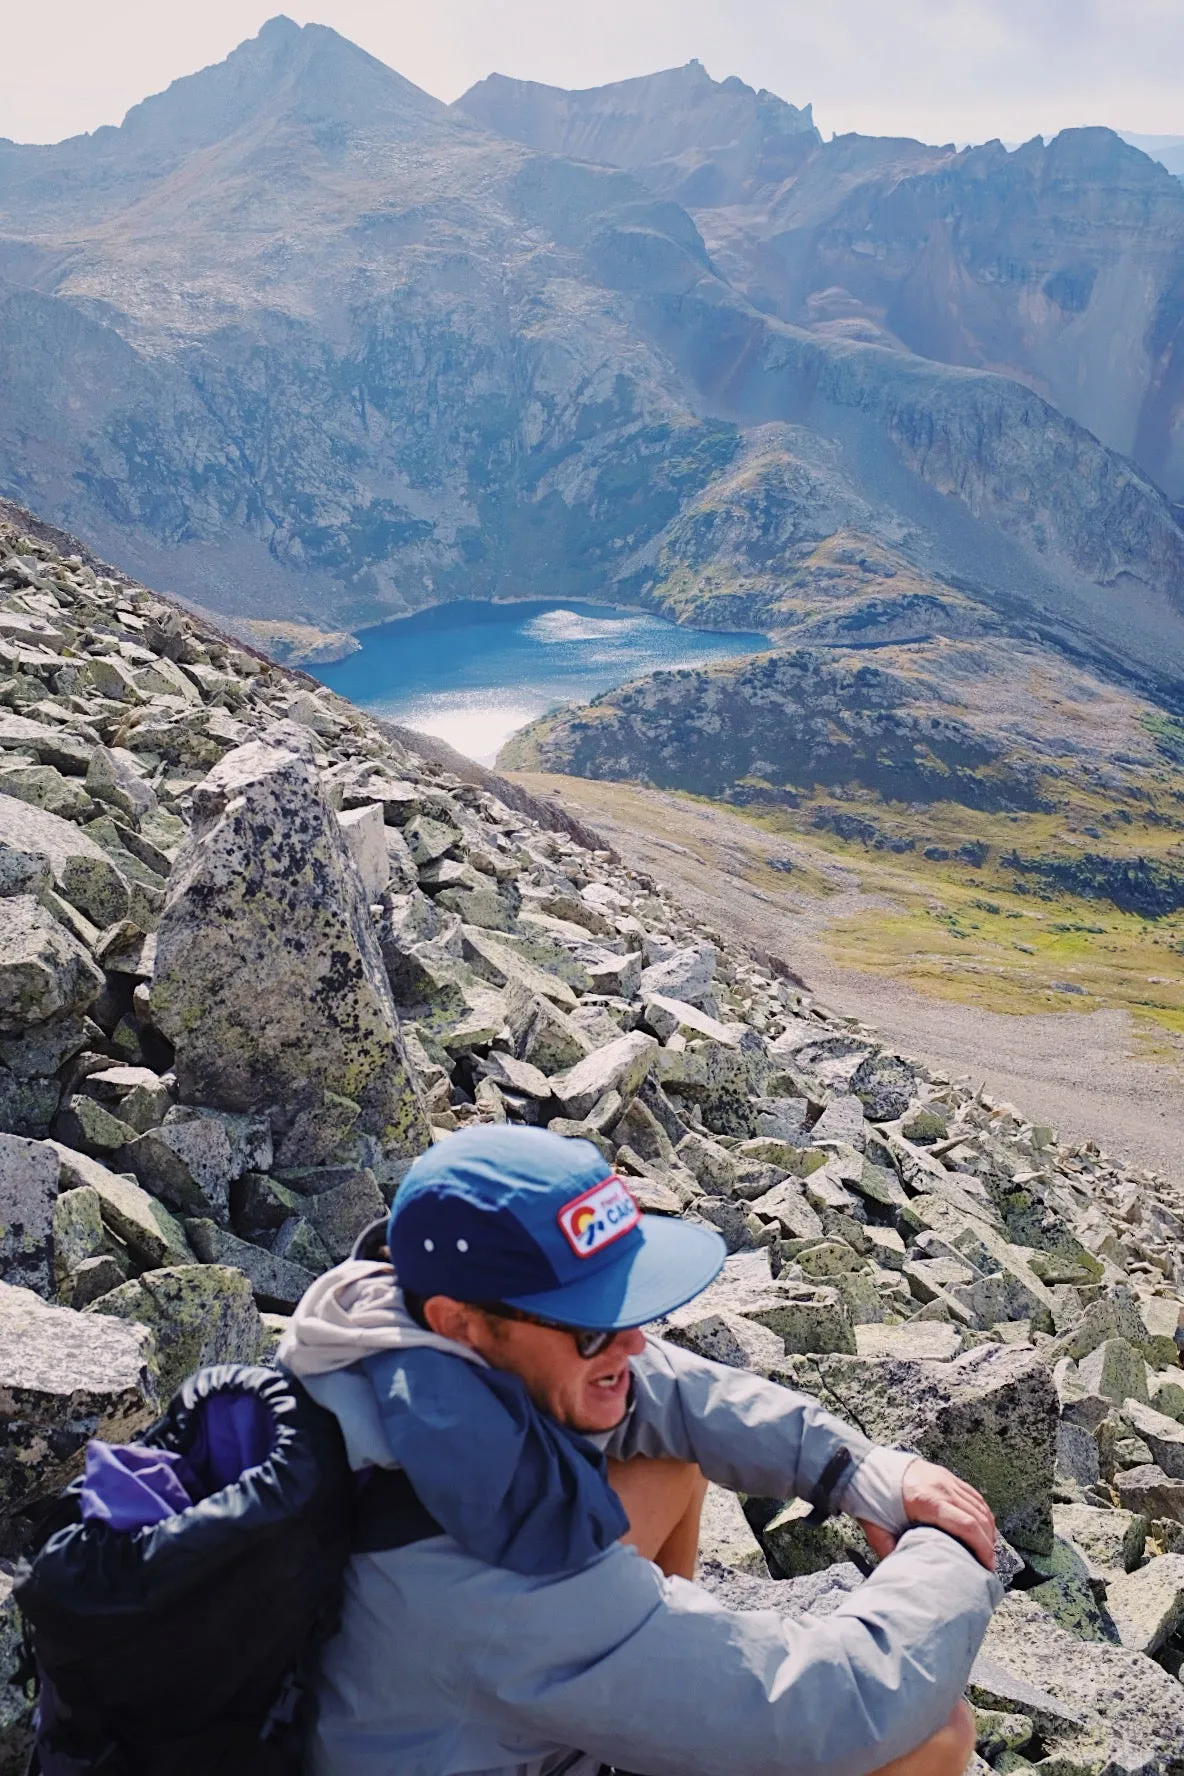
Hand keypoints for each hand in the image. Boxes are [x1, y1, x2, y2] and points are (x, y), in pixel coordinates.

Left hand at [857, 1458, 995, 1570]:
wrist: (864, 1466)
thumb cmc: (869, 1496)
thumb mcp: (876, 1530)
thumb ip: (892, 1553)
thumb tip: (905, 1574)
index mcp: (926, 1500)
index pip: (966, 1524)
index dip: (982, 1547)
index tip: (986, 1566)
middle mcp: (941, 1487)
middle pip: (978, 1516)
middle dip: (988, 1543)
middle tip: (986, 1564)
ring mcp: (944, 1478)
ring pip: (979, 1505)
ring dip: (987, 1528)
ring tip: (985, 1549)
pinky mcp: (944, 1474)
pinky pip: (972, 1494)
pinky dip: (981, 1512)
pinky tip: (980, 1526)